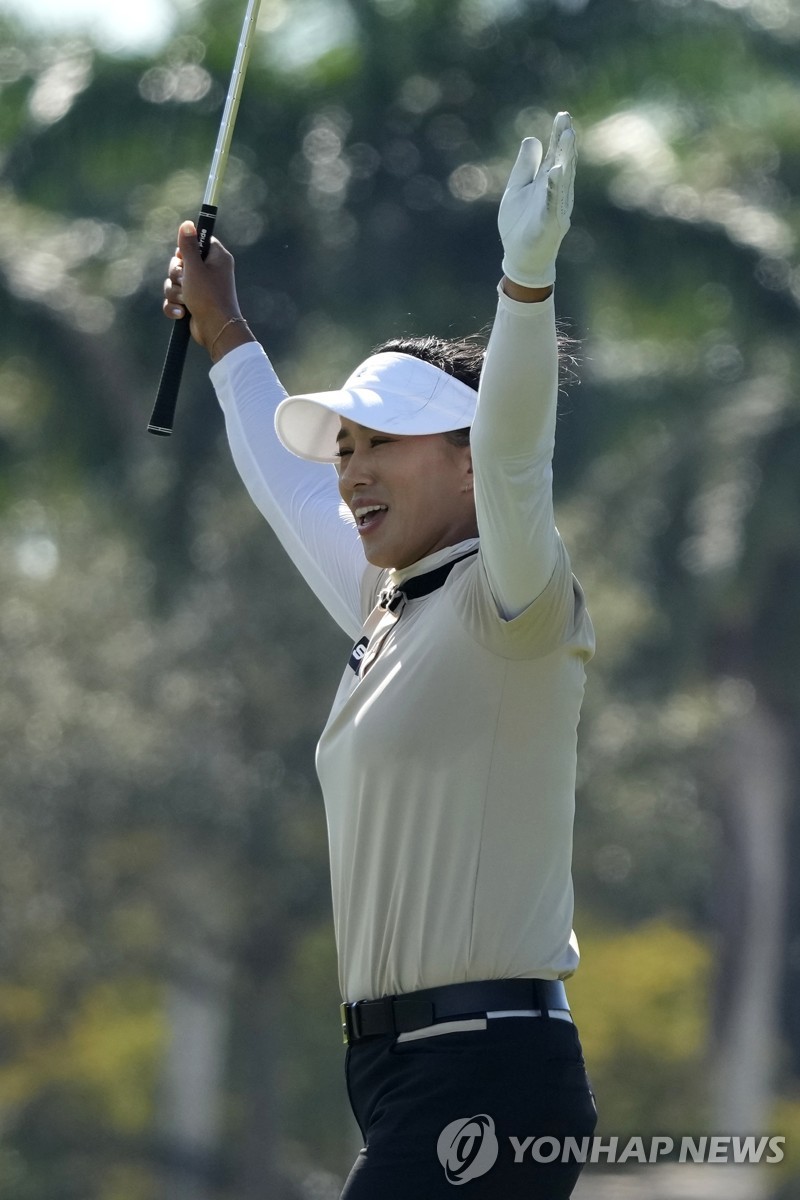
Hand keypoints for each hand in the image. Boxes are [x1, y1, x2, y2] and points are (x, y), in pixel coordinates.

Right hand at [162, 221, 250, 357]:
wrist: (216, 331)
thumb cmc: (208, 296)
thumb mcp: (195, 267)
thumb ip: (189, 245)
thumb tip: (187, 223)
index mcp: (216, 258)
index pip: (198, 241)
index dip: (186, 249)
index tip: (184, 258)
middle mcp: (210, 271)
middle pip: (181, 262)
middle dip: (176, 274)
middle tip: (184, 281)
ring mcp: (201, 289)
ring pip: (174, 282)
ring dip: (174, 292)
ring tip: (185, 301)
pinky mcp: (193, 304)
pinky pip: (175, 299)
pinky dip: (174, 306)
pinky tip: (181, 314)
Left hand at [498, 111, 575, 288]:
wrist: (521, 258)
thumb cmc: (520, 224)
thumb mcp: (518, 189)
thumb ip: (525, 166)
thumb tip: (532, 138)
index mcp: (548, 183)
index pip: (556, 155)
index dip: (559, 136)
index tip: (563, 115)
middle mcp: (556, 193)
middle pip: (563, 163)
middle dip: (566, 143)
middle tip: (568, 122)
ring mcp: (554, 208)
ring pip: (562, 180)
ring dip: (566, 159)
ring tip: (568, 138)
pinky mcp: (549, 224)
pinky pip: (552, 204)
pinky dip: (553, 188)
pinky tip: (555, 172)